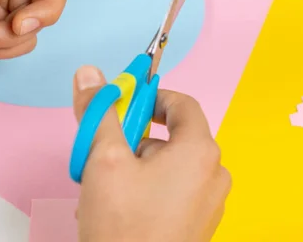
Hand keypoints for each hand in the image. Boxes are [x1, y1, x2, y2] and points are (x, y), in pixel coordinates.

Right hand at [72, 66, 230, 241]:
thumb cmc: (125, 227)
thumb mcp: (104, 159)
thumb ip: (100, 112)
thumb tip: (90, 75)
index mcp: (199, 152)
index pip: (182, 104)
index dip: (152, 97)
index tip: (127, 103)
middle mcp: (213, 175)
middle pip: (173, 137)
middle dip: (135, 139)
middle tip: (106, 152)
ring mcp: (208, 203)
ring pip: (169, 166)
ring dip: (136, 167)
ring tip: (107, 188)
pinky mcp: (198, 225)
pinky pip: (174, 191)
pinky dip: (147, 189)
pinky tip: (121, 208)